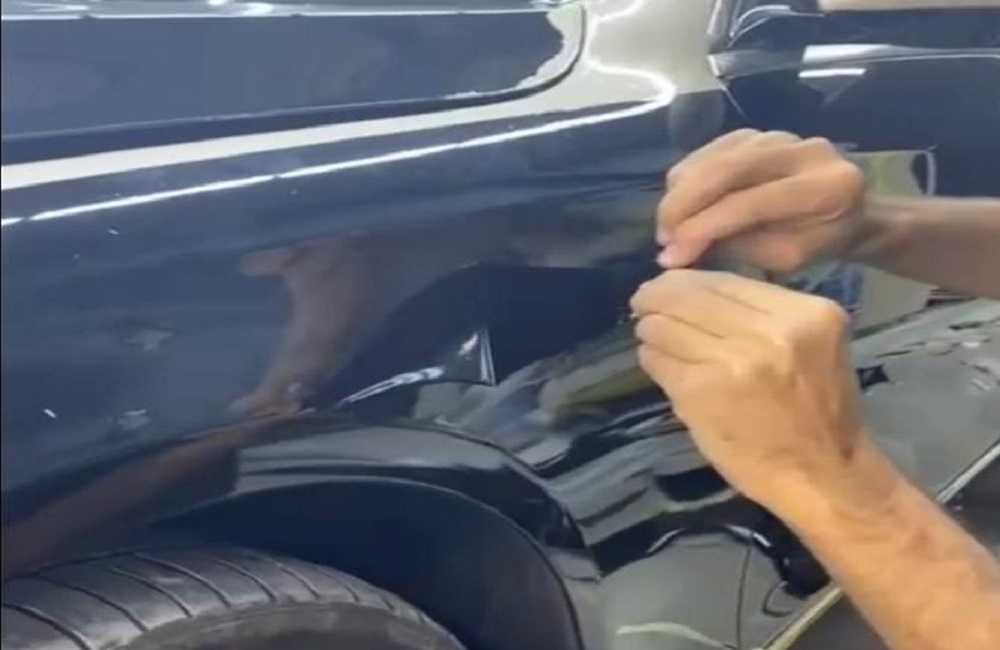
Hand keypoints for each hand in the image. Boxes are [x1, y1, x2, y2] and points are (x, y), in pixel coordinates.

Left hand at [631, 270, 874, 510]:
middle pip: (687, 295)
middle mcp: (771, 331)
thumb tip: (692, 290)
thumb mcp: (810, 344)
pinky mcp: (700, 392)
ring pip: (664, 324)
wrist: (823, 476)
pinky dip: (652, 358)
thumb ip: (761, 313)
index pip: (722, 280)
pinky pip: (657, 359)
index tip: (667, 286)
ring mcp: (732, 361)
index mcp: (805, 313)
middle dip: (656, 296)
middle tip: (643, 304)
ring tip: (653, 338)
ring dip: (651, 330)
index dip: (685, 281)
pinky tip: (660, 364)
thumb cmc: (817, 412)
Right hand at [658, 129, 866, 271]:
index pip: (751, 202)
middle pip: (726, 169)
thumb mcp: (787, 259)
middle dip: (683, 205)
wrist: (849, 213)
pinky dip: (687, 177)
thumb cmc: (819, 243)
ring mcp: (779, 135)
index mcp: (825, 186)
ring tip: (668, 227)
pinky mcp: (758, 132)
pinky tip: (680, 204)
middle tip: (662, 238)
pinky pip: (710, 151)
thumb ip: (739, 248)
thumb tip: (679, 248)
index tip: (672, 255)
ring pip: (713, 157)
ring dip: (680, 192)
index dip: (704, 228)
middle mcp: (803, 150)